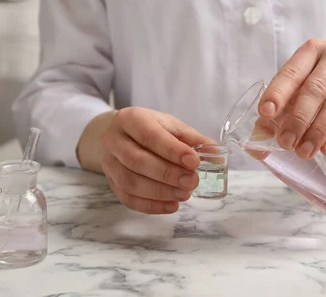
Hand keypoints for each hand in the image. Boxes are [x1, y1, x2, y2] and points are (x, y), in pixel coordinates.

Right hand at [100, 107, 214, 213]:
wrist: (123, 136)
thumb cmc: (151, 129)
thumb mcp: (172, 126)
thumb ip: (193, 140)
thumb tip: (217, 154)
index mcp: (130, 119)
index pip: (150, 136)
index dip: (172, 151)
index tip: (194, 162)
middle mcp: (113, 139)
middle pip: (137, 161)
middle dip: (167, 174)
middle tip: (192, 181)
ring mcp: (108, 162)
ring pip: (130, 182)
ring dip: (160, 192)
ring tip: (185, 194)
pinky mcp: (111, 182)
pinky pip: (128, 199)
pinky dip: (151, 205)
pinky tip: (172, 206)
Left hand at [258, 39, 325, 157]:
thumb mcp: (303, 89)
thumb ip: (280, 110)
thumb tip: (259, 139)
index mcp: (311, 50)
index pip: (291, 72)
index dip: (277, 93)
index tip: (265, 113)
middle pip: (314, 90)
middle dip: (298, 119)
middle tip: (286, 143)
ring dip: (318, 131)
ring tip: (304, 152)